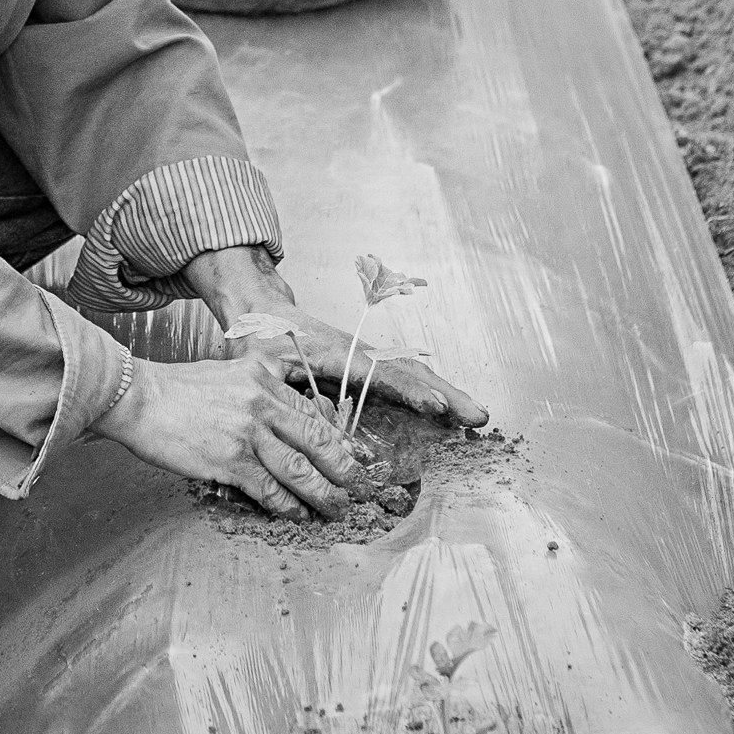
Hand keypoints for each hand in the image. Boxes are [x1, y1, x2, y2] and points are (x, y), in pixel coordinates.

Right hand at [91, 355, 359, 519]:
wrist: (138, 398)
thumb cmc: (176, 389)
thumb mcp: (226, 374)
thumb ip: (257, 391)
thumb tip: (281, 420)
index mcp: (263, 378)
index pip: (312, 412)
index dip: (336, 439)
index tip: (348, 456)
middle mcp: (262, 403)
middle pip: (317, 440)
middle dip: (341, 469)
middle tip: (354, 487)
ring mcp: (248, 433)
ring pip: (300, 469)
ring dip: (322, 494)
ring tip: (334, 509)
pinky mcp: (230, 460)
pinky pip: (269, 489)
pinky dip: (287, 506)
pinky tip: (296, 515)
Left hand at [183, 245, 489, 429]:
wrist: (257, 308)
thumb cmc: (256, 336)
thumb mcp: (260, 367)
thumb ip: (285, 393)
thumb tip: (319, 426)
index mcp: (334, 351)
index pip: (379, 373)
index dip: (408, 391)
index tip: (437, 407)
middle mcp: (357, 352)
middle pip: (408, 372)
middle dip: (445, 394)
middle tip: (477, 416)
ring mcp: (364, 358)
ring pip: (412, 374)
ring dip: (445, 394)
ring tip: (477, 415)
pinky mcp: (365, 367)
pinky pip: (403, 380)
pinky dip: (430, 393)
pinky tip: (449, 411)